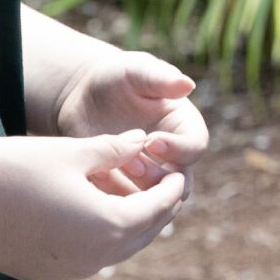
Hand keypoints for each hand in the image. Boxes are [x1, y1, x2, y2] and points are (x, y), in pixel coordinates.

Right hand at [0, 131, 188, 279]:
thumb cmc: (14, 167)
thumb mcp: (72, 152)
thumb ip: (115, 150)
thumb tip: (143, 142)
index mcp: (109, 226)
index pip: (158, 209)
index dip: (171, 188)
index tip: (178, 172)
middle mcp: (94, 258)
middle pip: (142, 235)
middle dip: (157, 210)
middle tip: (164, 187)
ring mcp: (68, 272)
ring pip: (116, 250)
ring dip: (129, 226)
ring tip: (133, 199)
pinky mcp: (44, 275)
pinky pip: (87, 257)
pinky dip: (100, 238)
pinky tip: (94, 216)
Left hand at [52, 49, 208, 190]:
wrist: (84, 99)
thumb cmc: (115, 78)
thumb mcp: (134, 71)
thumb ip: (158, 77)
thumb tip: (188, 85)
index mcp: (183, 126)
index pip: (195, 146)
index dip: (178, 149)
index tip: (151, 141)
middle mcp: (173, 156)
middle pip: (181, 182)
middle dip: (157, 177)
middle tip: (130, 163)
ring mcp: (151, 177)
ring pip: (157, 202)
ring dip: (137, 195)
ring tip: (110, 171)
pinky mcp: (127, 190)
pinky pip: (129, 209)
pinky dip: (114, 202)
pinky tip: (95, 182)